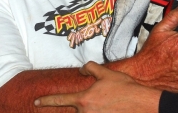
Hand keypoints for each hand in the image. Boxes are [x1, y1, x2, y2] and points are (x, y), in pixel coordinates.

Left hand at [34, 61, 160, 112]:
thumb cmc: (125, 88)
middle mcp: (86, 112)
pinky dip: (100, 109)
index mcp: (84, 99)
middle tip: (104, 96)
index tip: (36, 101)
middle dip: (85, 102)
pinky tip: (110, 106)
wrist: (141, 104)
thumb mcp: (107, 73)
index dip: (46, 100)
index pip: (60, 100)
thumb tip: (82, 68)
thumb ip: (91, 68)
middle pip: (77, 108)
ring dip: (96, 107)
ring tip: (110, 101)